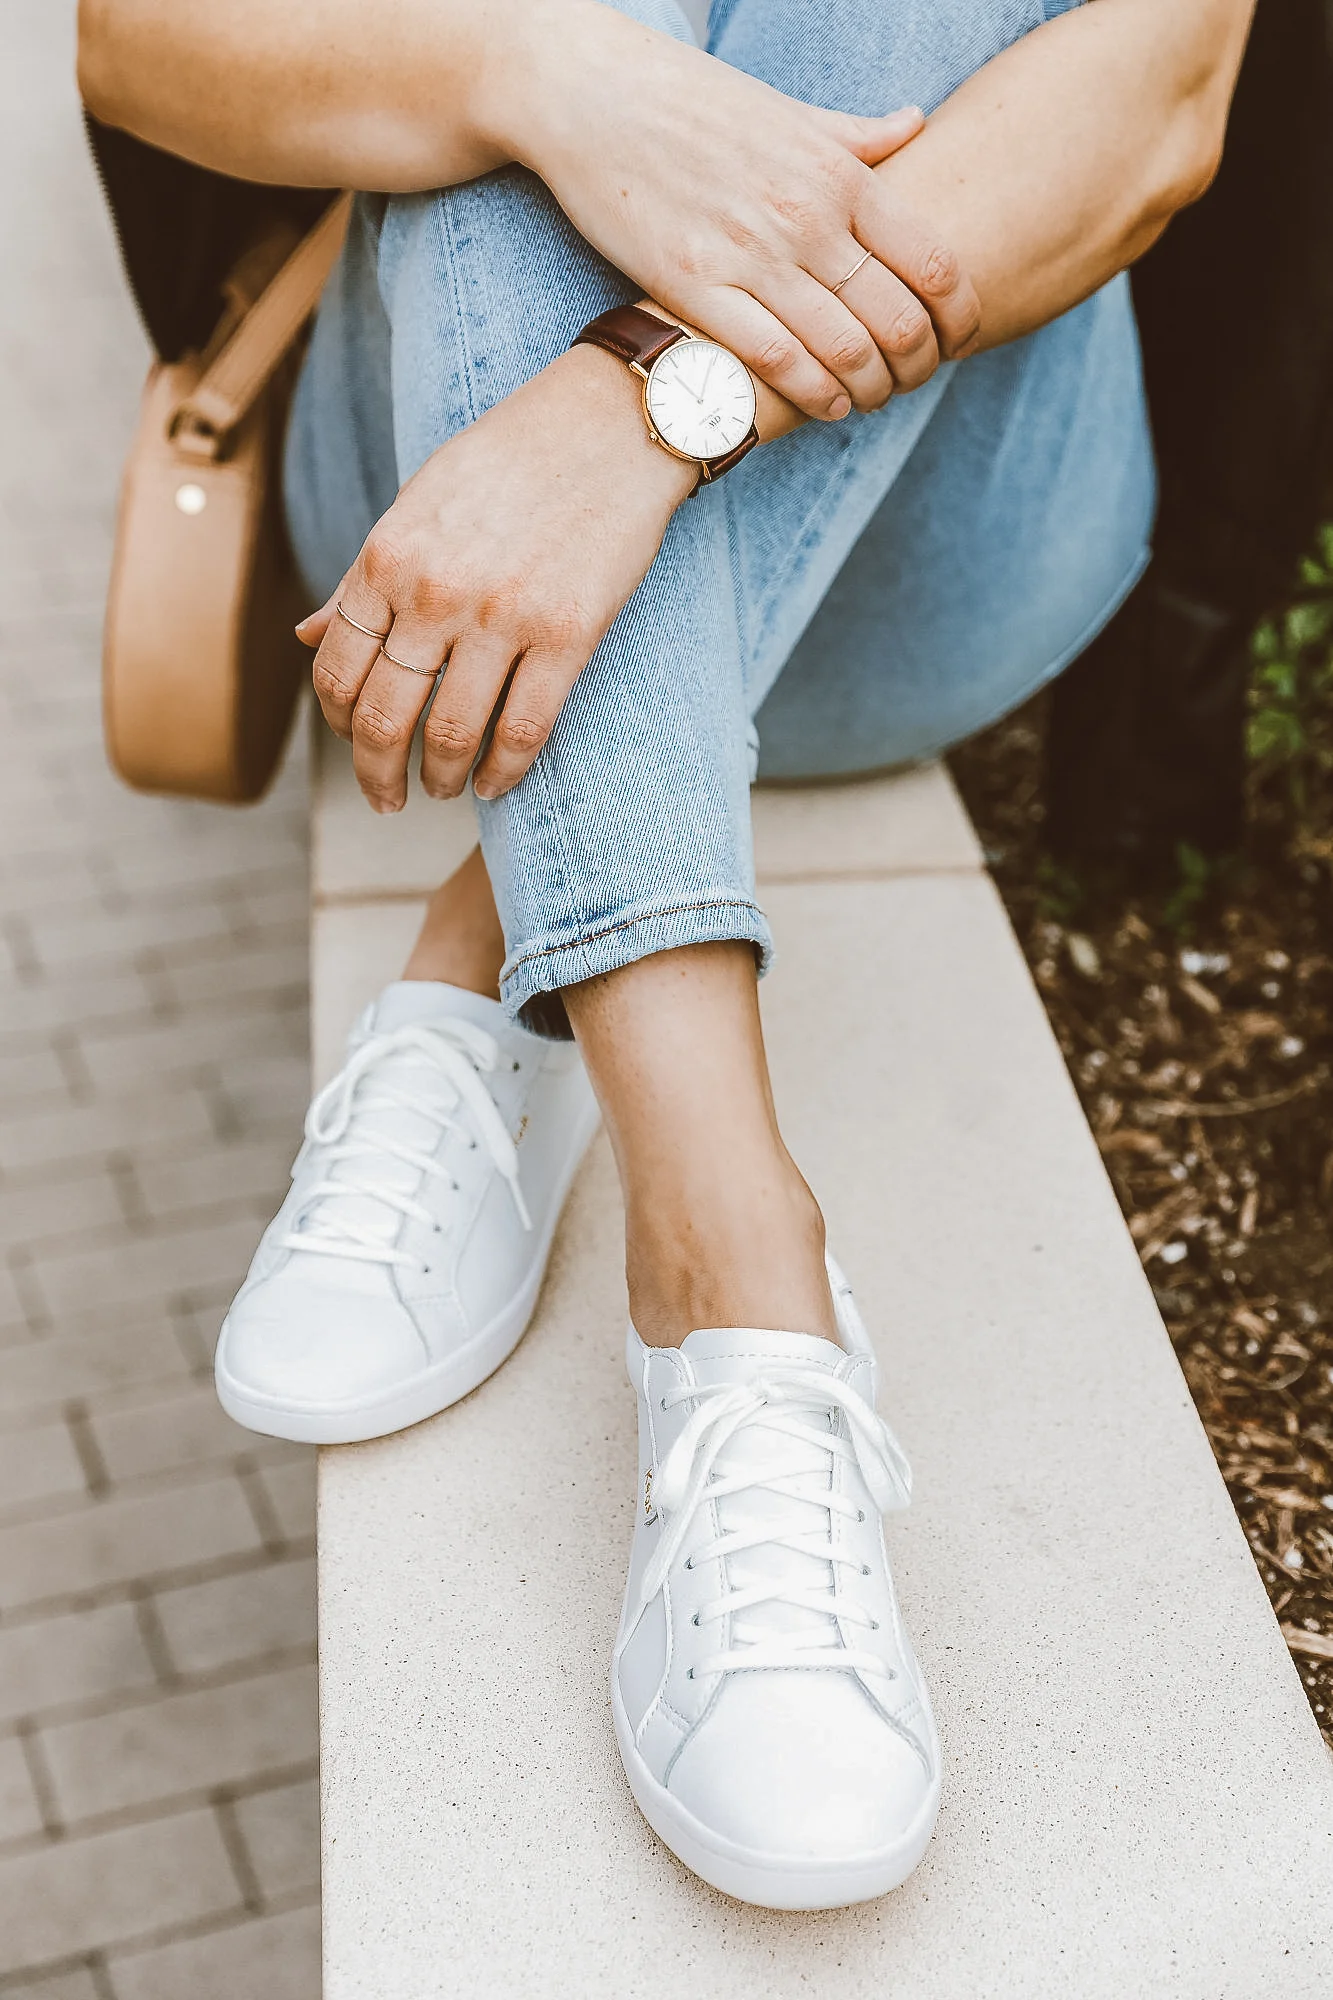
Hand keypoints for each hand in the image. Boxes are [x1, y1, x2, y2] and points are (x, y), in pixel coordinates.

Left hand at [300, 346, 695, 811]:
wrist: (609, 423)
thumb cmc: (510, 459)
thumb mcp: (417, 504)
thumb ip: (363, 577)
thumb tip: (305, 636)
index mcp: (388, 557)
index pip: (337, 669)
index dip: (338, 723)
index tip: (355, 743)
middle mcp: (435, 593)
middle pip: (384, 717)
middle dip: (375, 773)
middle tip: (385, 799)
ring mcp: (502, 617)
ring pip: (450, 735)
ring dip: (438, 779)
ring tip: (441, 790)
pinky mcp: (567, 636)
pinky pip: (523, 730)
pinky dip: (503, 773)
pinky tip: (494, 785)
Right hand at [494, 0, 981, 419]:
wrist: (596, 95)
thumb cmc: (694, 103)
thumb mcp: (787, 110)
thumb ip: (855, 136)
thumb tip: (915, 125)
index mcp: (840, 175)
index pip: (932, 262)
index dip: (958, 316)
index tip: (958, 341)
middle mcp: (806, 218)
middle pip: (896, 319)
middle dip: (917, 366)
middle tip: (912, 382)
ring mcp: (751, 256)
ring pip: (841, 350)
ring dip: (867, 390)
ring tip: (867, 401)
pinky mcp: (696, 288)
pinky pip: (772, 360)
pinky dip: (810, 395)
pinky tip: (824, 406)